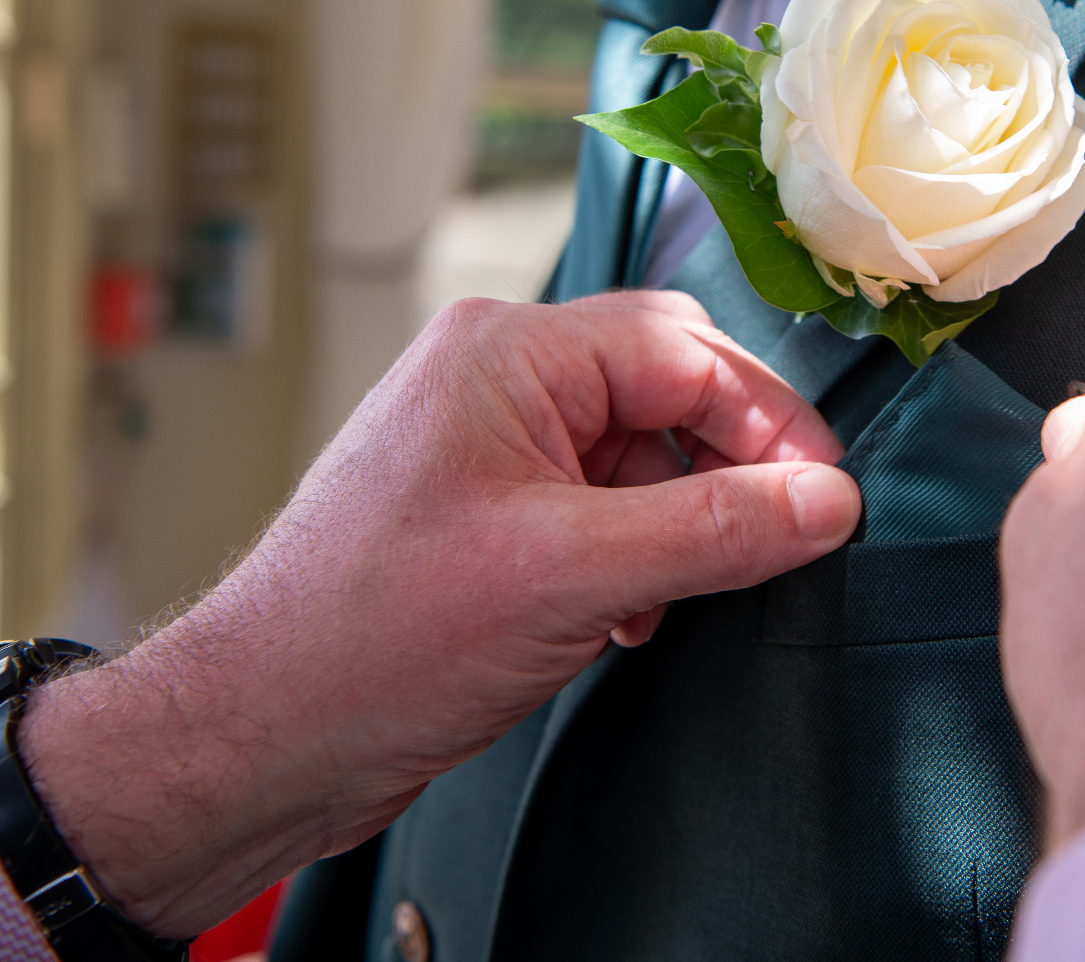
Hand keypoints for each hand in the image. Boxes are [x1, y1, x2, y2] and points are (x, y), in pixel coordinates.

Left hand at [17, 292, 859, 936]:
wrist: (257, 735)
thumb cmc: (370, 636)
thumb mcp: (571, 576)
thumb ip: (715, 529)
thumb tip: (828, 502)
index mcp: (508, 353)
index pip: (684, 349)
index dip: (769, 420)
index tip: (825, 498)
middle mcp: (499, 382)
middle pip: (666, 389)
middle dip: (729, 465)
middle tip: (784, 534)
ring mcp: (489, 448)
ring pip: (638, 453)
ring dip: (681, 519)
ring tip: (679, 592)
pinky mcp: (487, 515)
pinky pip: (600, 505)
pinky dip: (636, 553)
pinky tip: (630, 614)